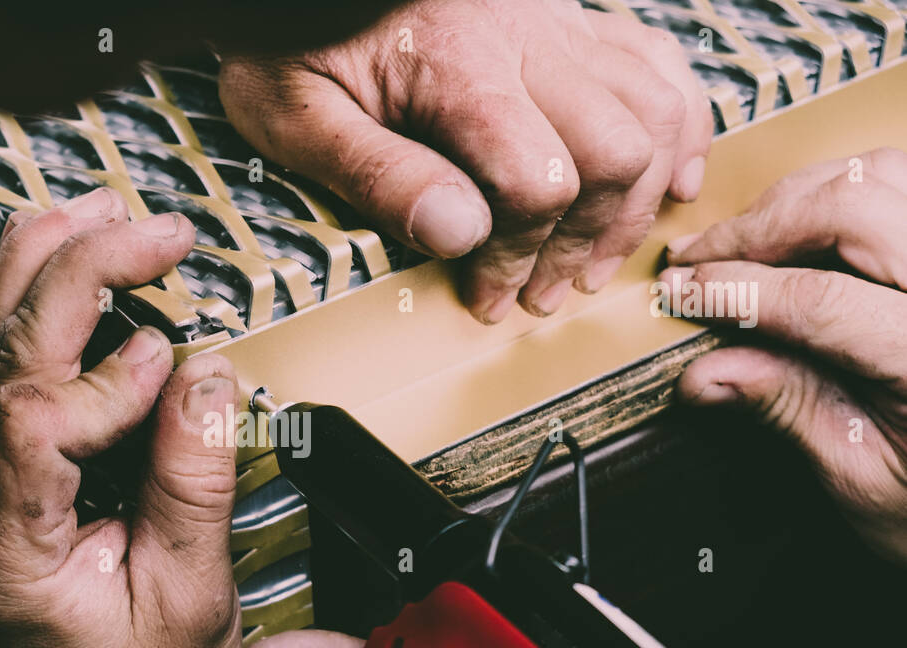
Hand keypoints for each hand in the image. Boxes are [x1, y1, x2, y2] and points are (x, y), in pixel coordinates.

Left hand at [0, 187, 243, 647]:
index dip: (101, 378)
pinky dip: (32, 307)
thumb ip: (191, 482)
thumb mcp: (188, 597)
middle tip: (154, 231)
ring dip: (40, 269)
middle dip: (77, 277)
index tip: (172, 363)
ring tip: (101, 214)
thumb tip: (203, 372)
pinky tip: (62, 259)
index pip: (25, 422)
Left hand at [218, 0, 712, 321]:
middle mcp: (525, 36)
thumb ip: (380, 176)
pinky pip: (656, 63)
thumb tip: (461, 235)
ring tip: (594, 259)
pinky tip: (672, 178)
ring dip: (639, 199)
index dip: (521, 256)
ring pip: (653, 111)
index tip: (489, 296)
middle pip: (618, 150)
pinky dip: (680, 127)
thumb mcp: (299, 119)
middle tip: (541, 293)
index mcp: (458, 67)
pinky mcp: (569, 19)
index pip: (538, 181)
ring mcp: (557, 22)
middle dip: (588, 241)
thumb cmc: (291, 46)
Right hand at [666, 148, 906, 563]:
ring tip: (748, 241)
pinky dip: (848, 191)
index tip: (680, 295)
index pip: (820, 299)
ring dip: (803, 198)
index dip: (737, 290)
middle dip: (759, 227)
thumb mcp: (862, 480)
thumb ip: (788, 410)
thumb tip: (703, 372)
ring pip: (884, 174)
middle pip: (853, 207)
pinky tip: (808, 228)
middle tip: (699, 262)